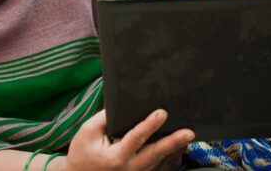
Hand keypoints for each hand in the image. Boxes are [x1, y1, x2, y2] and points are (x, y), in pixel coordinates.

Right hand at [58, 109, 193, 170]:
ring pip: (160, 163)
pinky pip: (158, 170)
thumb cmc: (82, 154)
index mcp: (116, 157)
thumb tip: (122, 106)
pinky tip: (178, 149)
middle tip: (188, 132)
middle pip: (155, 154)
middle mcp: (129, 169)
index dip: (150, 125)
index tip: (162, 112)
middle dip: (173, 142)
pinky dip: (169, 160)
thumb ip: (104, 118)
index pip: (136, 138)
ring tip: (187, 138)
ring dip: (174, 150)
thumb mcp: (87, 133)